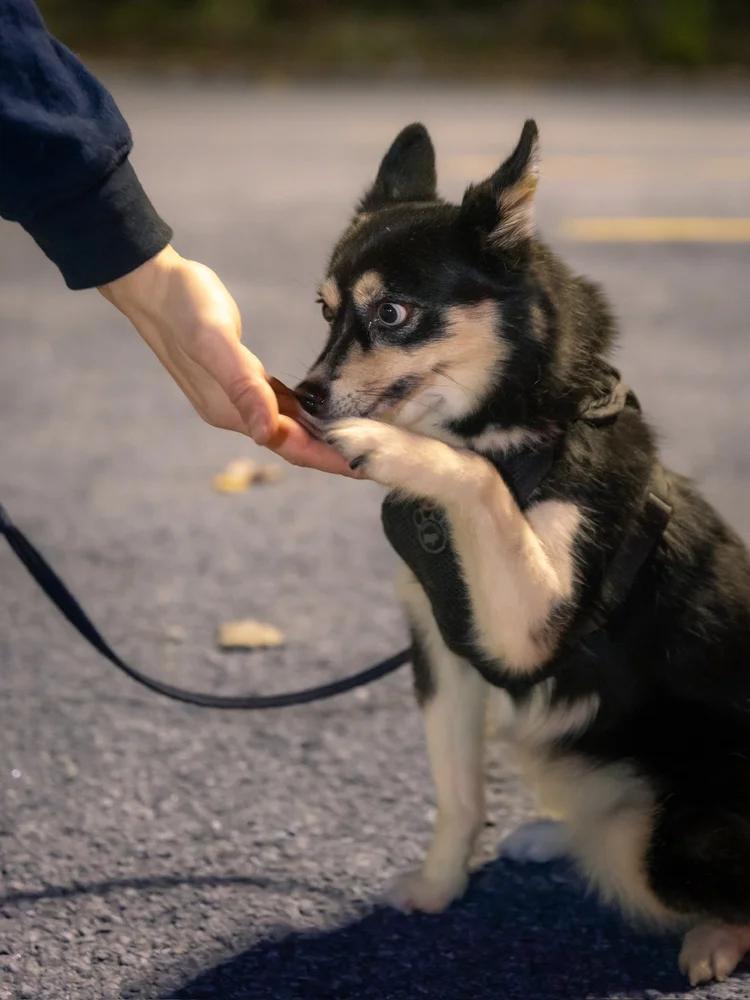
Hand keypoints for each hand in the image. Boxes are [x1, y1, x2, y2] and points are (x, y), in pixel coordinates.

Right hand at [98, 246, 351, 474]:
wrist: (155, 284)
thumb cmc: (185, 306)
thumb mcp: (214, 342)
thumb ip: (242, 387)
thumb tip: (266, 435)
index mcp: (230, 411)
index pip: (289, 446)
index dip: (328, 459)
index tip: (366, 467)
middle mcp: (235, 411)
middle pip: (293, 444)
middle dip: (332, 454)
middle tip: (377, 459)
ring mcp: (238, 397)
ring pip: (289, 428)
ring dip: (322, 437)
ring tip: (362, 442)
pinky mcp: (243, 378)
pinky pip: (281, 407)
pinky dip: (307, 415)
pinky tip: (329, 413)